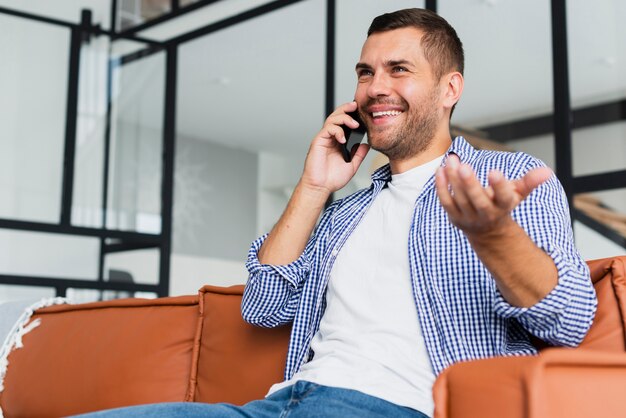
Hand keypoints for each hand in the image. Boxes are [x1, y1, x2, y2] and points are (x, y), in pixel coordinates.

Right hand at [300, 101, 369, 197]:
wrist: (321, 187)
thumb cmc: (332, 178)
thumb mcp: (352, 165)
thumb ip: (359, 154)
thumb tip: (367, 144)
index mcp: (338, 141)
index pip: (344, 123)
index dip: (352, 115)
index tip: (363, 113)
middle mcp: (331, 138)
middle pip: (337, 116)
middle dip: (347, 109)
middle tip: (357, 107)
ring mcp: (324, 138)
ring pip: (332, 119)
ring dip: (344, 118)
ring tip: (354, 124)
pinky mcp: (318, 141)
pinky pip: (327, 129)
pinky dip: (337, 131)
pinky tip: (343, 139)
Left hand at [435, 154, 552, 237]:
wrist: (486, 231)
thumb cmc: (502, 205)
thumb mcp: (518, 193)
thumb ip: (530, 181)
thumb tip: (547, 171)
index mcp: (503, 207)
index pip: (503, 197)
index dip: (500, 186)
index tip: (494, 171)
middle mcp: (486, 214)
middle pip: (478, 200)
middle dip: (470, 184)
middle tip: (464, 165)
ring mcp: (468, 217)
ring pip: (459, 199)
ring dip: (453, 179)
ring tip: (451, 159)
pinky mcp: (454, 216)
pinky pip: (446, 201)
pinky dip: (442, 186)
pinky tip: (440, 169)